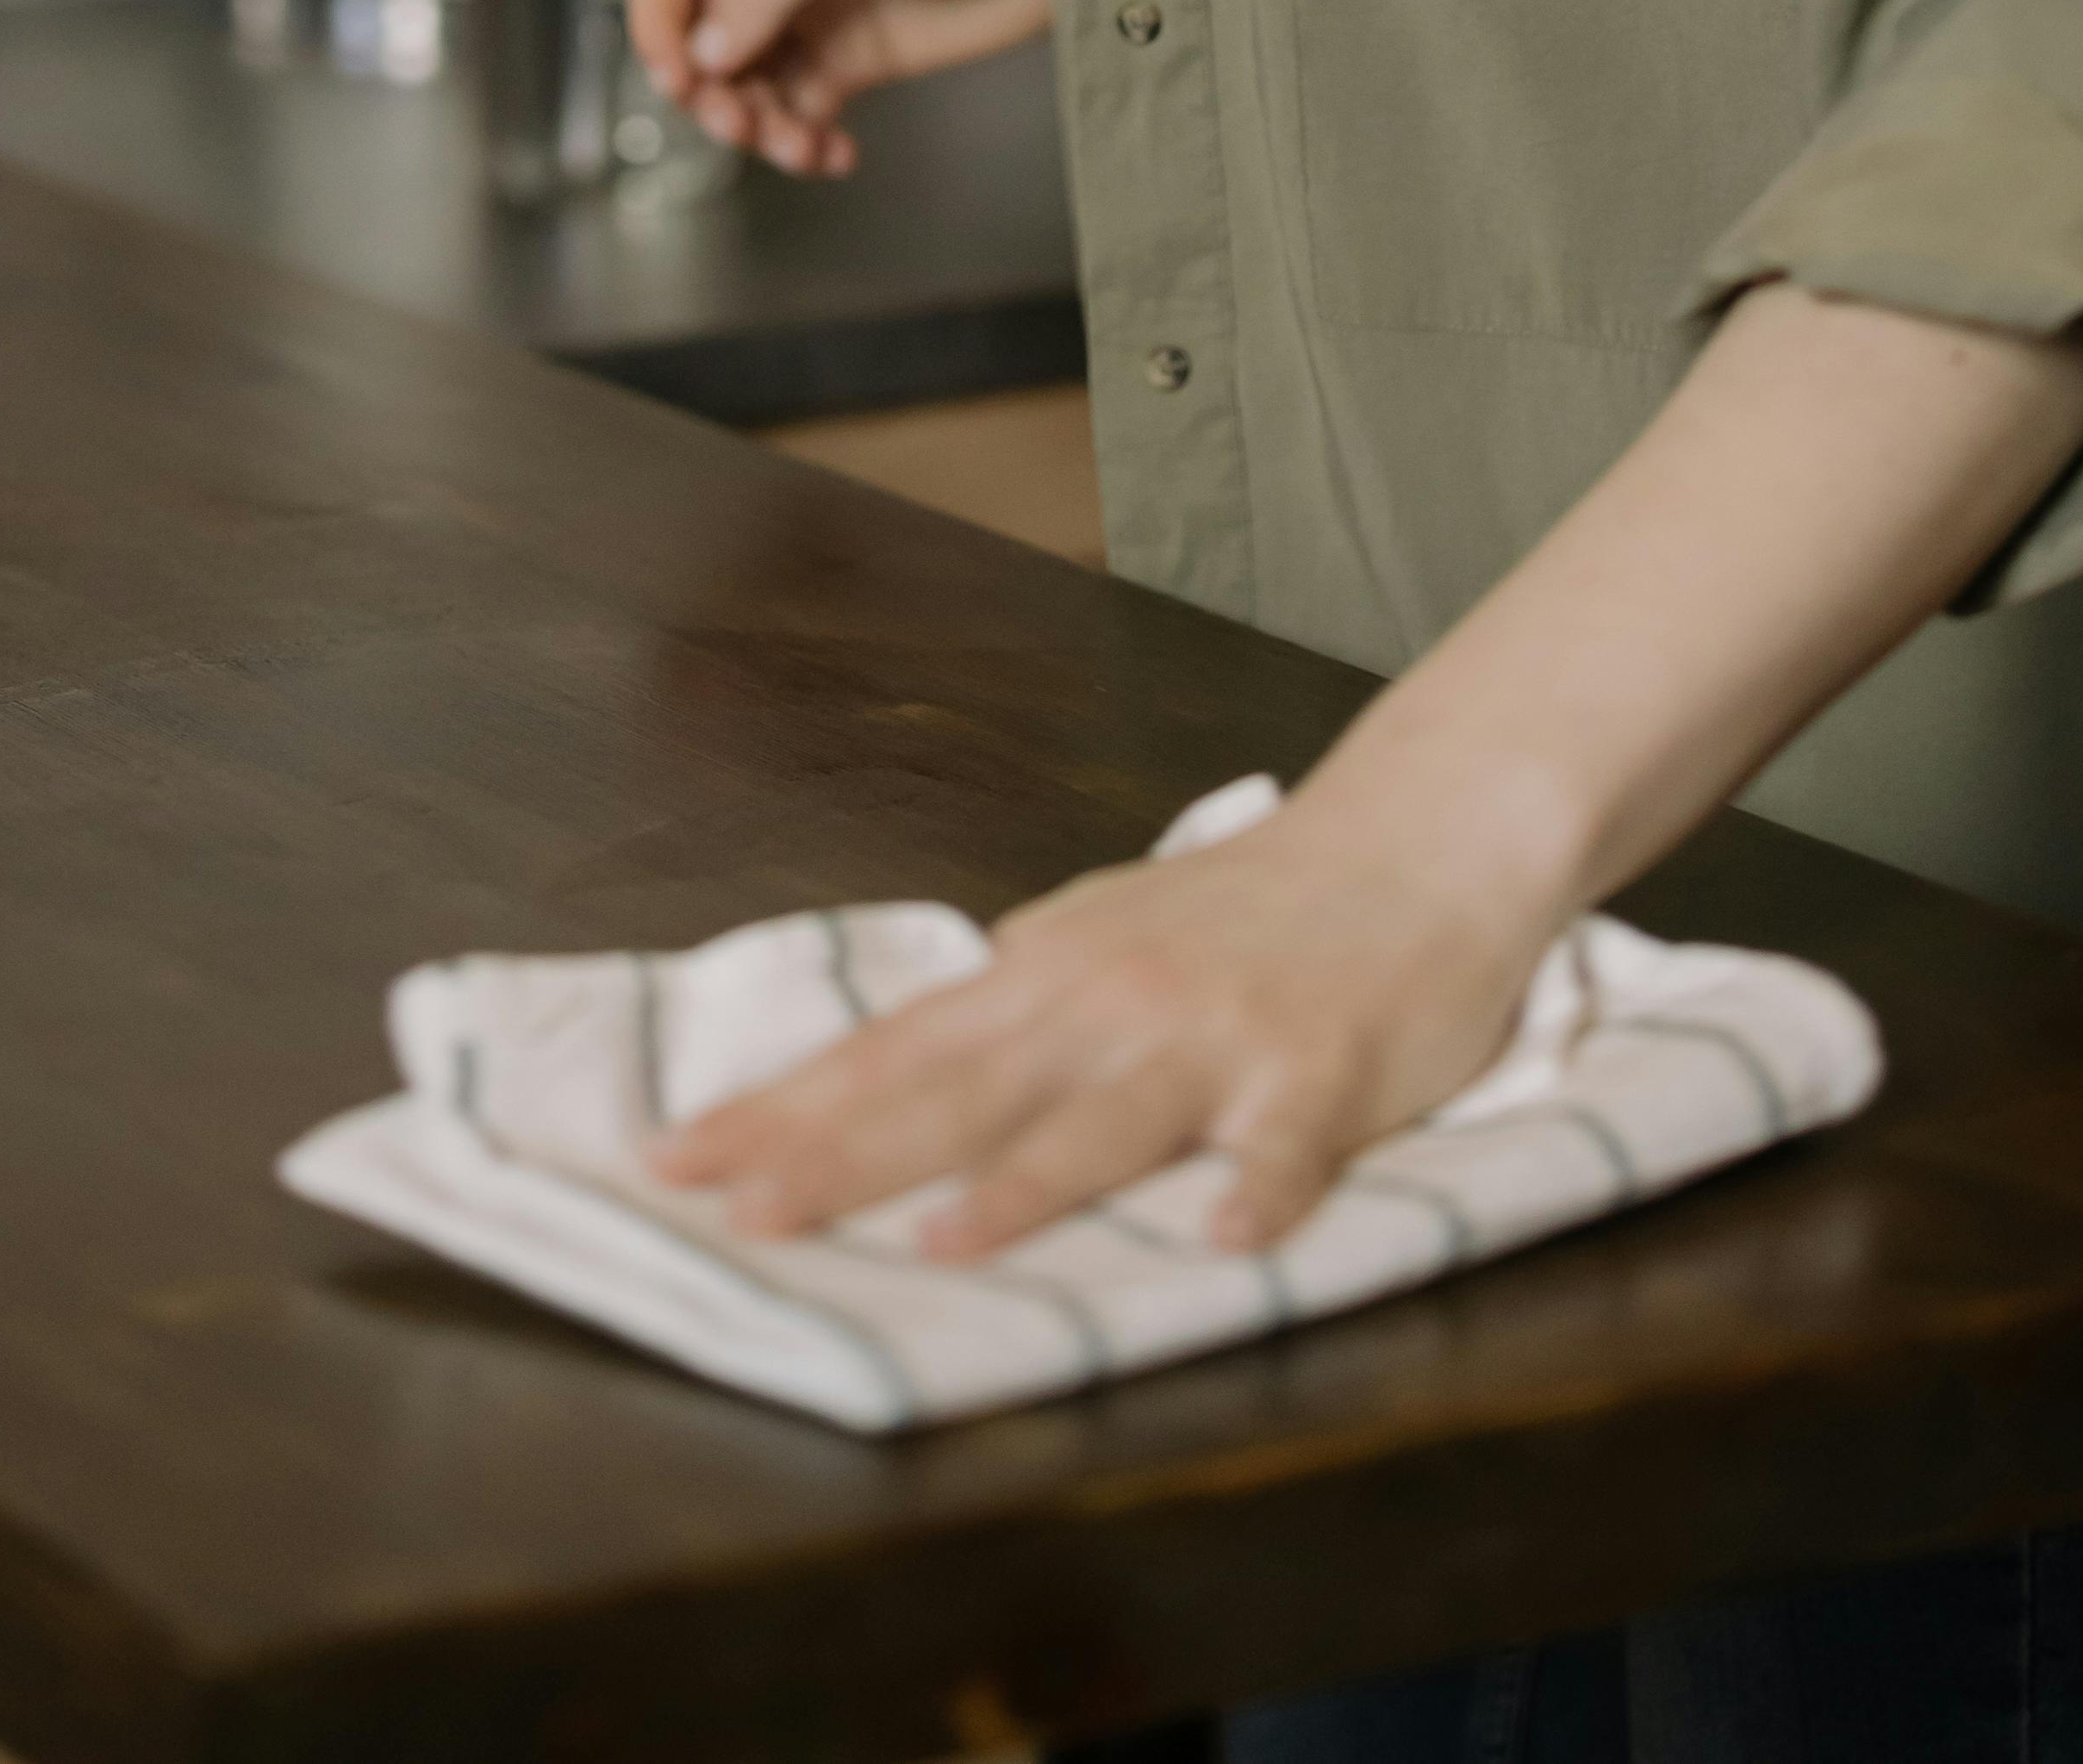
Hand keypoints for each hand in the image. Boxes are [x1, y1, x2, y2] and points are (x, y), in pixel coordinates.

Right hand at [627, 0, 1050, 178]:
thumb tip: (706, 49)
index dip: (656, 20)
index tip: (678, 78)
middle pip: (697, 34)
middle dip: (709, 88)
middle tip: (744, 123)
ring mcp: (814, 8)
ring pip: (744, 83)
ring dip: (756, 126)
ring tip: (800, 146)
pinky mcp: (855, 55)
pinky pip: (799, 110)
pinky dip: (802, 141)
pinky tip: (834, 155)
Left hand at [648, 789, 1556, 1257]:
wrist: (1410, 839)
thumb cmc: (1241, 913)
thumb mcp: (1099, 943)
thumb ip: (1004, 1019)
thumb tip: (877, 1084)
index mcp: (1043, 974)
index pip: (888, 1052)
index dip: (780, 1109)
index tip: (672, 1159)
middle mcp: (1109, 999)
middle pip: (959, 1091)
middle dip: (843, 1154)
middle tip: (738, 1210)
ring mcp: (1214, 1036)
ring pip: (1106, 1121)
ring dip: (1023, 1184)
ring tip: (939, 1243)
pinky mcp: (1321, 1072)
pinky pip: (1286, 1146)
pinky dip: (1256, 1194)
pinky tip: (1224, 1239)